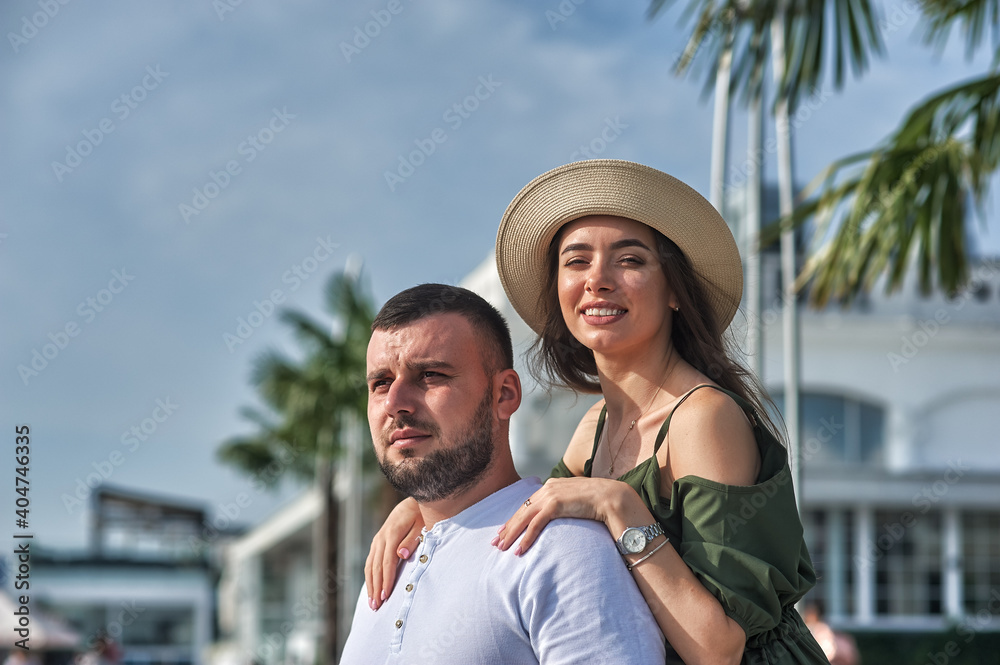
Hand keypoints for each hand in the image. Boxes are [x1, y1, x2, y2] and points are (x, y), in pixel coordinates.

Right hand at [364, 496, 423, 609]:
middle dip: (376, 587)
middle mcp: (381, 537)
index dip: (386, 580)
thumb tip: (400, 555)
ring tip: (372, 603)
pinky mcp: (377, 542)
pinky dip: (370, 576)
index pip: (387, 561)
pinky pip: (370, 561)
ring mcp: (377, 539)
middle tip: (376, 607)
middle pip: (375, 566)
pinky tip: (372, 588)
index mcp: (392, 533)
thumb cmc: (422, 515)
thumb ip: (412, 540)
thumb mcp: (422, 525)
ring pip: (369, 565)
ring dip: (370, 584)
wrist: (413, 501)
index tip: (385, 596)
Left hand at [491, 477, 625, 554]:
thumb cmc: (599, 501)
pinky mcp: (555, 504)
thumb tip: (562, 516)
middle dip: (508, 528)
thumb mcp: (577, 501)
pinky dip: (526, 538)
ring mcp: (550, 495)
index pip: (527, 504)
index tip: (505, 531)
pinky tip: (520, 549)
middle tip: (496, 542)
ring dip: (512, 534)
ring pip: (524, 517)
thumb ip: (566, 505)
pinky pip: (535, 524)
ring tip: (503, 549)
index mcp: (551, 486)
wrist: (612, 497)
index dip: (515, 519)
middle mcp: (547, 488)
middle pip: (521, 511)